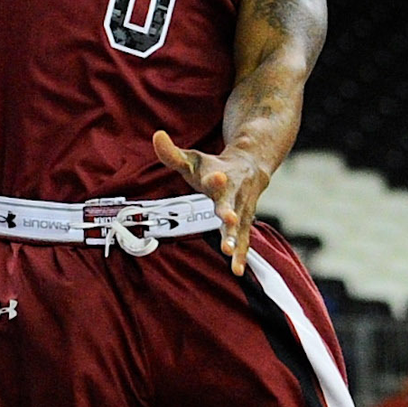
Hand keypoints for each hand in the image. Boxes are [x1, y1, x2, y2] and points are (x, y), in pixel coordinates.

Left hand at [153, 131, 268, 276]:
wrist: (251, 166)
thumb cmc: (214, 166)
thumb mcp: (194, 159)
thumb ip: (173, 153)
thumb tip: (156, 135)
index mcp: (220, 177)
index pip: (217, 178)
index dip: (216, 178)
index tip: (218, 177)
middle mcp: (234, 195)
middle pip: (232, 204)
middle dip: (230, 213)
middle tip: (228, 219)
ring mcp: (242, 210)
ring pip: (240, 226)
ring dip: (235, 239)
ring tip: (229, 253)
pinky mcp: (245, 223)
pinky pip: (245, 241)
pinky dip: (242, 255)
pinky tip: (237, 271)